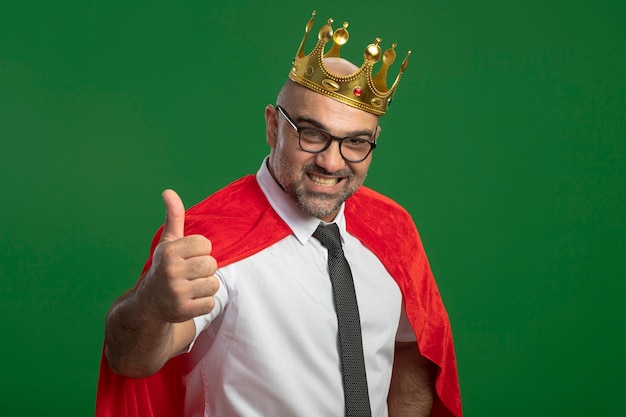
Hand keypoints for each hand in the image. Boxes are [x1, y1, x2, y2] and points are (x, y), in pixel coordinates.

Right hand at [137, 189, 218, 322]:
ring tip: (189, 288)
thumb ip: (174, 217)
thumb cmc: (164, 267)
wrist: (148, 304)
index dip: (201, 252)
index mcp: (169, 251)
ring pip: (213, 284)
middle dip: (204, 270)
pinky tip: (189, 301)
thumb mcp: (168, 242)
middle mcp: (170, 271)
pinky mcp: (182, 311)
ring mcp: (176, 292)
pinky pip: (210, 303)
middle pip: (212, 265)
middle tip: (189, 275)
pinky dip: (203, 303)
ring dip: (205, 287)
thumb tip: (168, 191)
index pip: (206, 245)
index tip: (188, 258)